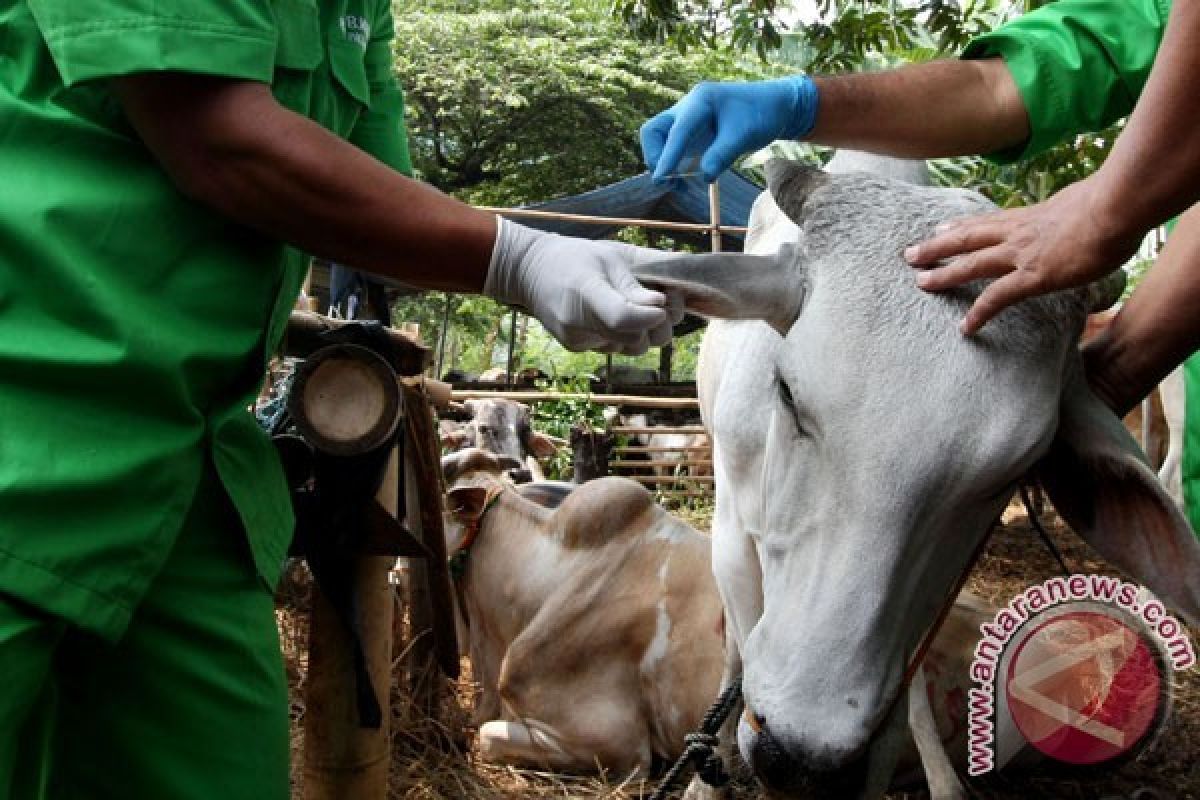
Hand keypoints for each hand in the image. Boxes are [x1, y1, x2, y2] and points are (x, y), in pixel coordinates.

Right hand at [485, 219, 682, 354]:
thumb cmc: (576, 257)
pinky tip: (615, 314)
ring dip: (644, 332)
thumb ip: (644, 275)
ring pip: (630, 349)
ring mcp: (577, 340)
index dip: (650, 316)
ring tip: (637, 307)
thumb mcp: (612, 254)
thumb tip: (670, 298)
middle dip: (657, 325)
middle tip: (660, 303)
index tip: (661, 303)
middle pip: (635, 341)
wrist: (530, 271)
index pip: (623, 318)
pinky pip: (615, 348)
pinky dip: (625, 334)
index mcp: (585, 291)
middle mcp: (578, 324)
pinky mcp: (577, 347)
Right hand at [640, 76, 817, 182]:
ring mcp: (686, 120)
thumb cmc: (762, 115)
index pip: (678, 130)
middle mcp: (687, 108)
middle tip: (668, 180)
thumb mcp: (745, 135)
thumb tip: (703, 177)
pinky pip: (671, 149)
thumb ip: (723, 154)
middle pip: (653, 130)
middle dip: (655, 156)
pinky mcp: (691, 134)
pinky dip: (672, 166)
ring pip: (659, 140)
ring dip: (662, 163)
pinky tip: (684, 181)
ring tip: (678, 185)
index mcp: (701, 101)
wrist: (774, 107)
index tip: (661, 177)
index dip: (668, 155)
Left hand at [905, 178, 1141, 334]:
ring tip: (920, 283)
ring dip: (943, 274)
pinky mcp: (1033, 276)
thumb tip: (1087, 210)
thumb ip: (1077, 209)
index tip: (941, 227)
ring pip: (970, 264)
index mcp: (1031, 214)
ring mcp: (1021, 254)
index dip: (962, 225)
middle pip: (966, 237)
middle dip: (936, 246)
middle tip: (910, 254)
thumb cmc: (1114, 202)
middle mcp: (1018, 232)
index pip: (988, 220)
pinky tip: (965, 327)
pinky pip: (997, 298)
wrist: (1117, 207)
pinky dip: (979, 313)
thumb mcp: (1087, 200)